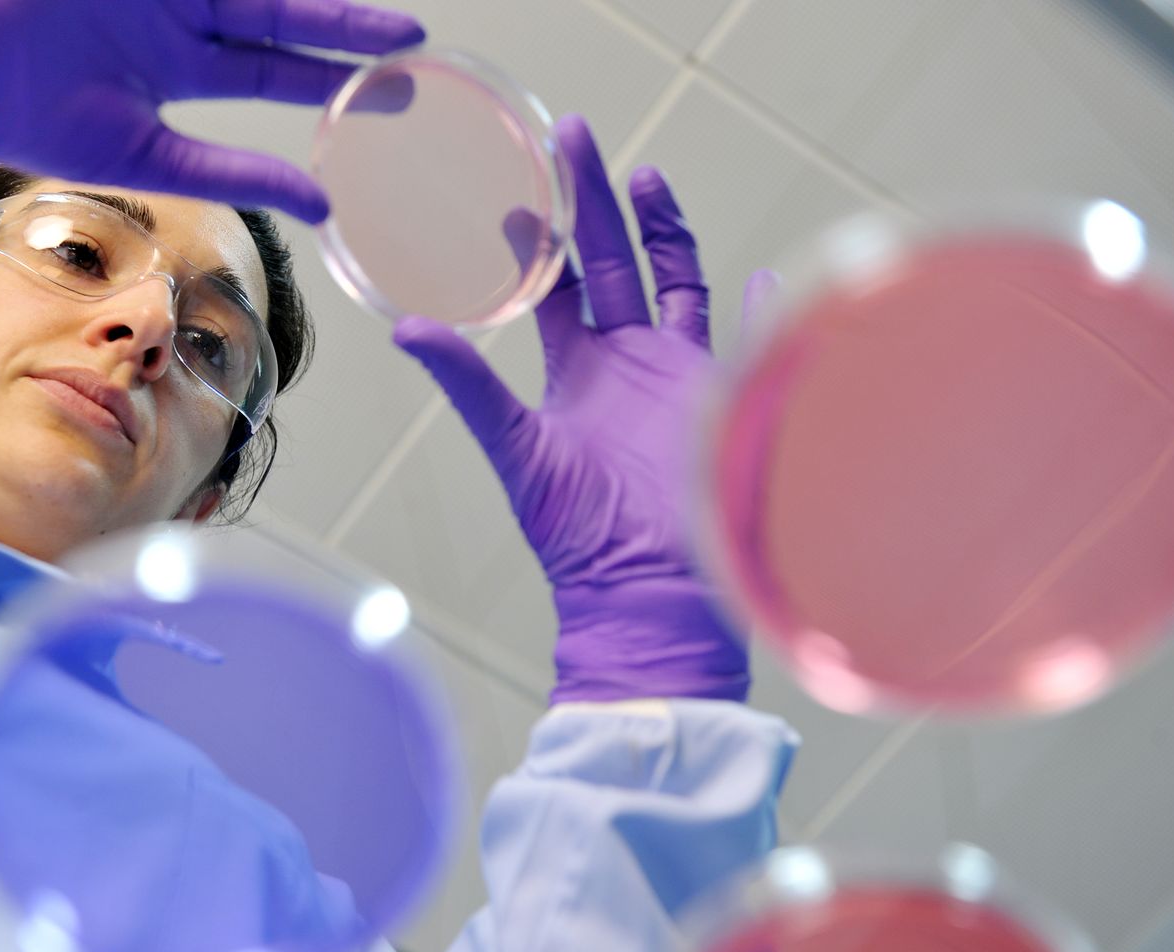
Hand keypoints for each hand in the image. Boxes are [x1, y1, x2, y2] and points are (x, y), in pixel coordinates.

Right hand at [0, 0, 424, 221]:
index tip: (394, 86)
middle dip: (341, 28)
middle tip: (410, 38)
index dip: (332, 74)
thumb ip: (234, 169)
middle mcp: (171, 18)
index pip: (271, 68)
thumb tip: (321, 204)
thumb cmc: (27, 116)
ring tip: (377, 12)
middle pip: (276, 15)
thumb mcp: (149, 152)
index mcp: (174, 67)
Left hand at [395, 115, 777, 703]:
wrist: (644, 592)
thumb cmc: (576, 535)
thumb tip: (407, 331)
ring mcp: (678, 377)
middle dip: (598, 202)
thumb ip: (470, 385)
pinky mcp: (723, 399)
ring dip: (666, 231)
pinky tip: (766, 278)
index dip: (542, 234)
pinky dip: (758, 313)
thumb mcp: (516, 448)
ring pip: (677, 283)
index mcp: (575, 369)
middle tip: (580, 137)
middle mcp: (625, 363)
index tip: (528, 181)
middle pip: (613, 262)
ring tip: (646, 177)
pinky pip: (746, 342)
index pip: (556, 284)